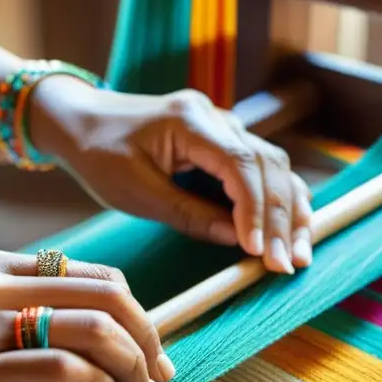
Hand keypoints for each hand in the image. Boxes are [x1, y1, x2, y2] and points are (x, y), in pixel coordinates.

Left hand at [30, 78, 313, 273]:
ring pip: (274, 167)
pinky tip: (293, 228)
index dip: (256, 210)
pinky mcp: (223, 142)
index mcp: (190, 121)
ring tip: (300, 254)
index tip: (258, 250)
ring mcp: (223, 126)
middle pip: (268, 166)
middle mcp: (216, 117)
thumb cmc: (99, 154)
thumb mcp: (135, 192)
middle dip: (282, 218)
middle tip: (288, 264)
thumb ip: (187, 214)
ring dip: (291, 211)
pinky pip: (261, 169)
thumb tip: (234, 240)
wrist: (81, 121)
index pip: (241, 165)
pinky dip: (278, 199)